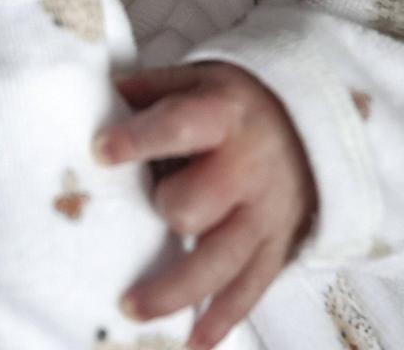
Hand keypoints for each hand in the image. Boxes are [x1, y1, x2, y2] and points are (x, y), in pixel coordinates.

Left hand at [93, 62, 316, 349]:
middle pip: (198, 204)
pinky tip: (191, 342)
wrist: (307, 123)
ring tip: (129, 307)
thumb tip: (96, 99)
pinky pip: (250, 289)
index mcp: (223, 116)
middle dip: (167, 210)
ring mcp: (265, 213)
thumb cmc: (230, 104)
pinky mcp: (277, 246)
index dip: (139, 140)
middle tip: (145, 209)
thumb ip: (148, 91)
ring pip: (220, 261)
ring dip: (174, 290)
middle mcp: (246, 168)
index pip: (180, 127)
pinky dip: (221, 319)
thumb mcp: (195, 80)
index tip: (99, 152)